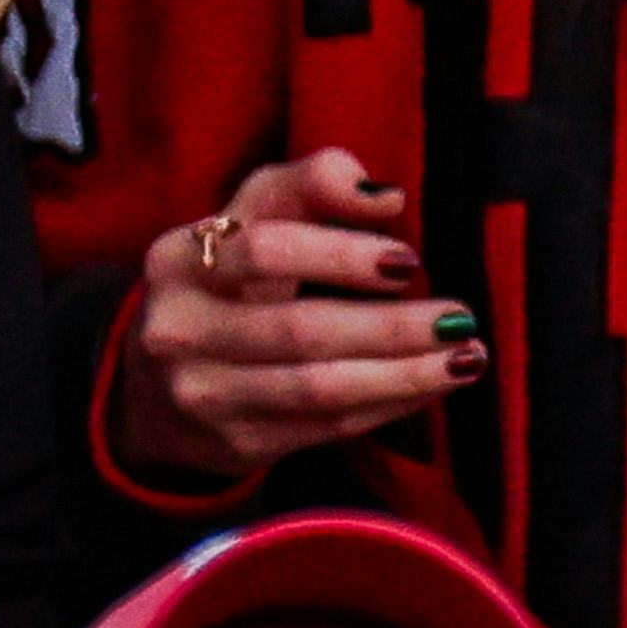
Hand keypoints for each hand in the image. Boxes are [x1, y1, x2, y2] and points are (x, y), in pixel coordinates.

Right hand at [109, 148, 475, 482]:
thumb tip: (385, 195)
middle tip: (458, 317)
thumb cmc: (229, 281)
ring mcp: (203, 397)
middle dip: (390, 327)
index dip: (341, 256)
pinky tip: (431, 385)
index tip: (408, 260)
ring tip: (465, 357)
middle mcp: (179, 332)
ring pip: (319, 389)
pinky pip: (327, 427)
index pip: (265, 252)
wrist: (161, 387)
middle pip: (299, 330)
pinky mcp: (237, 443)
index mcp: (178, 262)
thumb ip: (312, 184)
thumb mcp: (252, 218)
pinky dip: (388, 406)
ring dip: (404, 375)